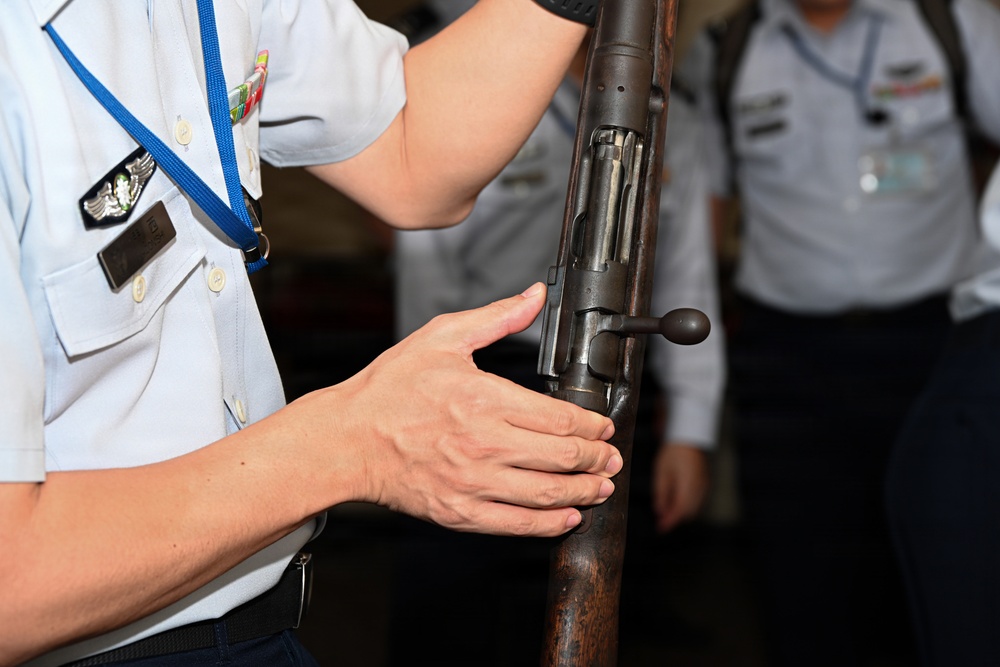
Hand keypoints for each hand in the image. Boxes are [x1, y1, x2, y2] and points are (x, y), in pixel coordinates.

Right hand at [327, 283, 620, 536]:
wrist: (347, 440)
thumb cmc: (390, 389)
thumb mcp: (442, 337)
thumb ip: (497, 317)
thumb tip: (535, 295)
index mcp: (484, 399)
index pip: (559, 418)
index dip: (592, 425)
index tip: (602, 426)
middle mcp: (483, 443)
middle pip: (563, 457)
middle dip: (598, 459)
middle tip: (610, 457)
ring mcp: (472, 482)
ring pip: (548, 493)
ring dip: (585, 491)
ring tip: (601, 487)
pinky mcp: (460, 511)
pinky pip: (517, 524)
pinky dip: (550, 523)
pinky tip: (567, 515)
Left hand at [651, 442, 709, 532]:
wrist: (689, 438)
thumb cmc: (672, 453)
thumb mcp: (662, 472)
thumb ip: (661, 493)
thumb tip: (659, 511)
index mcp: (687, 484)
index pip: (680, 509)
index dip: (670, 521)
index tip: (660, 529)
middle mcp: (699, 487)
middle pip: (688, 511)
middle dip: (675, 518)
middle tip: (660, 522)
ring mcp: (704, 485)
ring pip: (694, 508)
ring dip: (681, 513)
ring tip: (666, 512)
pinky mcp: (705, 483)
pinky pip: (697, 500)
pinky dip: (687, 505)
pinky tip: (675, 502)